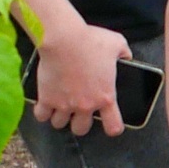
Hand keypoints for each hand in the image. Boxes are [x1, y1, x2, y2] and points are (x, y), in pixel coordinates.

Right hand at [33, 18, 130, 135]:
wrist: (63, 38)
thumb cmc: (89, 40)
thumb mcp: (117, 43)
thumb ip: (124, 54)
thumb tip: (127, 57)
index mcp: (105, 96)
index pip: (113, 126)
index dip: (113, 127)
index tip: (110, 124)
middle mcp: (85, 105)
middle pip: (81, 129)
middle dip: (80, 123)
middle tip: (79, 111)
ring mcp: (64, 104)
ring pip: (59, 124)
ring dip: (60, 117)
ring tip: (61, 106)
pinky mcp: (46, 99)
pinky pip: (41, 116)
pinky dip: (42, 112)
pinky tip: (44, 104)